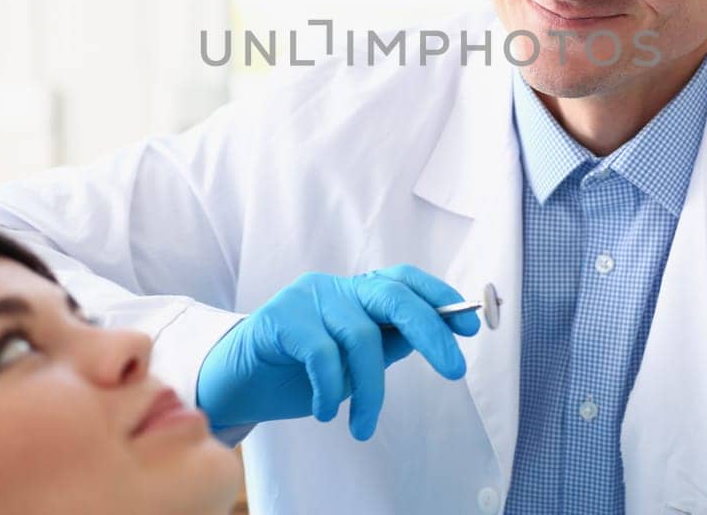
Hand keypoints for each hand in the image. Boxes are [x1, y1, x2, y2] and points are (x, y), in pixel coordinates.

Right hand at [196, 265, 479, 439]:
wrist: (237, 385)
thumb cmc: (299, 374)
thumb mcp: (354, 362)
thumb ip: (389, 344)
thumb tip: (437, 337)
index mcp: (356, 292)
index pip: (405, 281)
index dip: (440, 298)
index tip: (469, 325)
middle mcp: (335, 286)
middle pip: (394, 296)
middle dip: (431, 332)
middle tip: (455, 371)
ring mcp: (307, 297)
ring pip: (360, 337)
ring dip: (369, 390)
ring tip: (362, 425)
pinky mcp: (280, 317)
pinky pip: (322, 353)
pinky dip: (330, 388)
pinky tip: (325, 411)